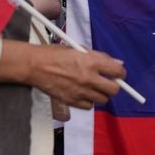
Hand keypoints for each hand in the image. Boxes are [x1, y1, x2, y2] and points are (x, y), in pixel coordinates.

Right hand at [1, 41, 126, 109]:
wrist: (35, 65)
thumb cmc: (55, 54)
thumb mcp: (78, 49)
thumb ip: (99, 57)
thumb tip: (118, 64)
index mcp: (91, 62)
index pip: (118, 71)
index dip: (120, 73)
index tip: (117, 74)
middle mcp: (88, 78)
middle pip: (113, 90)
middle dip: (113, 86)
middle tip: (106, 82)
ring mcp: (80, 91)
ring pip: (102, 100)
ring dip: (100, 94)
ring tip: (92, 87)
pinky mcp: (71, 101)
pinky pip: (88, 105)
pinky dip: (88, 101)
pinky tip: (82, 93)